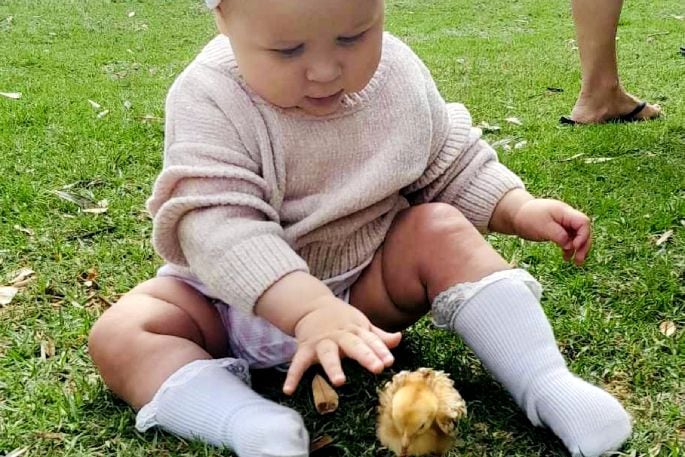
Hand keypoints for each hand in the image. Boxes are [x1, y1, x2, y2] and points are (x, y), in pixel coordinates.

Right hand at [282, 295, 400, 394]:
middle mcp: (339, 336)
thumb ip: (378, 336)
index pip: (371, 340)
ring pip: (328, 354)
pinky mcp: (305, 349)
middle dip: (365, 356)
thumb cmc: (342, 320)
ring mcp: (321, 342)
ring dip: (333, 367)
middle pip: (354, 345)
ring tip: (340, 382)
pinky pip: (297, 364)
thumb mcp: (361, 324)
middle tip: (377, 368)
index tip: (389, 362)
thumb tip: (399, 339)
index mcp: (355, 330)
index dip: (381, 351)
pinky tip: (288, 390)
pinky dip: (292, 376)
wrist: (311, 305)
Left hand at [512, 198, 591, 264]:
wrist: (516, 214)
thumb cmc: (528, 217)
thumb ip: (558, 235)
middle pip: (584, 230)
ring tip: (576, 262)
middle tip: (579, 260)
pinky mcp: (559, 230)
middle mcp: (567, 217)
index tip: (574, 246)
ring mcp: (564, 223)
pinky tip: (566, 257)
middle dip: (583, 245)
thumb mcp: (542, 227)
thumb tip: (570, 246)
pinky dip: (569, 248)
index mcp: (564, 212)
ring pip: (578, 236)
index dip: (583, 235)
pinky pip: (569, 239)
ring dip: (578, 249)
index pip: (583, 222)